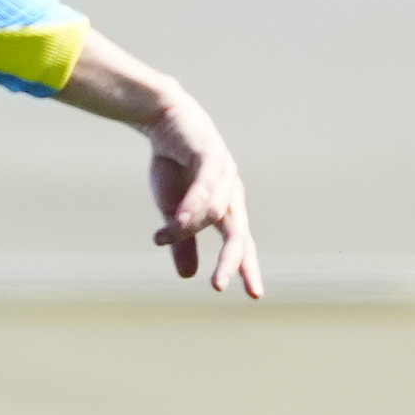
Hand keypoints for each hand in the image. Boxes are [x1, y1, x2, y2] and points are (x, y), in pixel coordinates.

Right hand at [137, 91, 265, 296]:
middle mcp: (231, 194)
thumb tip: (187, 277)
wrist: (163, 119)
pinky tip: (177, 221)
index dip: (247, 268)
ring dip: (185, 229)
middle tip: (218, 285)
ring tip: (160, 237)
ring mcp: (224, 174)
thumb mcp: (173, 210)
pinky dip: (191, 206)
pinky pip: (205, 186)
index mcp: (225, 208)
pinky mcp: (210, 156)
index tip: (254, 295)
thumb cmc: (173, 164)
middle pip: (238, 233)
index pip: (241, 243)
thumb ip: (182, 242)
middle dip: (231, 259)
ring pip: (213, 213)